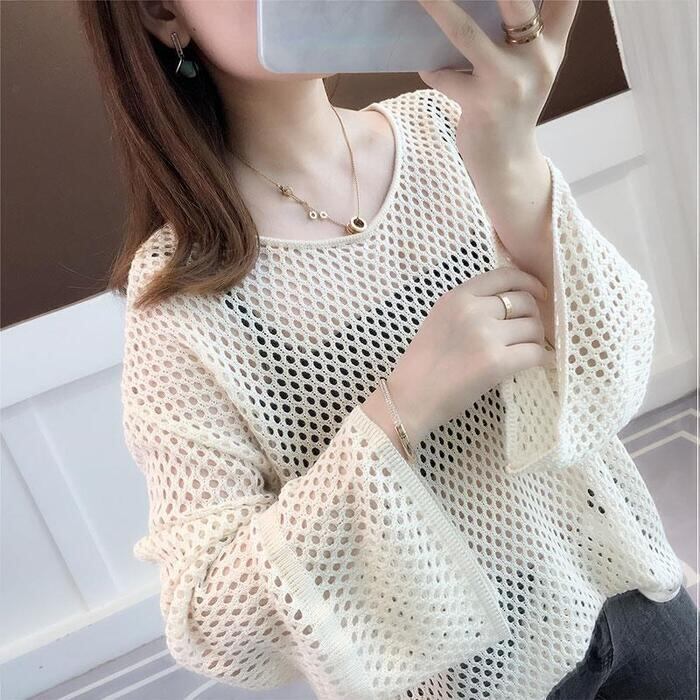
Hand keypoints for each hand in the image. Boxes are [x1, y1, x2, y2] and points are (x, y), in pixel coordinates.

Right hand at [363, 267, 553, 446]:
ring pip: (533, 328)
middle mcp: (473, 310)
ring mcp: (485, 335)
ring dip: (535, 340)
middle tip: (527, 334)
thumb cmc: (423, 364)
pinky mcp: (496, 362)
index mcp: (458, 296)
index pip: (506, 276)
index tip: (540, 294)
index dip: (530, 283)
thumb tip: (511, 305)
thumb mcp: (440, 319)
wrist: (410, 398)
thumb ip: (470, 306)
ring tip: (524, 352)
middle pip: (525, 302)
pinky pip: (535, 353)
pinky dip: (540, 359)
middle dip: (533, 318)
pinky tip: (534, 364)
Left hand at [416, 0, 579, 164]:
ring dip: (437, 6)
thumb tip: (481, 5)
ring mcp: (509, 82)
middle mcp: (537, 59)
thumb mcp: (529, 69)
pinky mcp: (482, 103)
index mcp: (552, 46)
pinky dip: (433, 69)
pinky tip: (433, 70)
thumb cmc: (511, 109)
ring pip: (465, 30)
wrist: (507, 164)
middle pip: (516, 0)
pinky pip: (443, 74)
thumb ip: (525, 33)